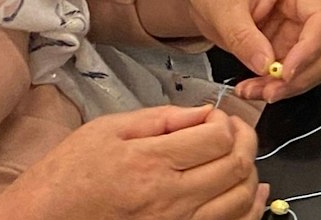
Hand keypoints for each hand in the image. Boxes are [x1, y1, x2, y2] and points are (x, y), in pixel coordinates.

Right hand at [0, 105, 263, 219]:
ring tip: (237, 157)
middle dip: (245, 140)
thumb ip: (161, 118)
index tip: (214, 117)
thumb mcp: (107, 129)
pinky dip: (248, 209)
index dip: (226, 121)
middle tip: (233, 131)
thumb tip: (202, 112)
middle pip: (236, 166)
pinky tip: (251, 193)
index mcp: (151, 163)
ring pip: (240, 199)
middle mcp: (168, 199)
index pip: (218, 137)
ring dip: (249, 173)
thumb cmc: (68, 174)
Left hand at [139, 0, 320, 102]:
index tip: (287, 73)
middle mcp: (307, 6)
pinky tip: (252, 88)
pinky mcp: (284, 48)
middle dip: (303, 73)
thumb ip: (244, 36)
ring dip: (288, 85)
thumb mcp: (224, 4)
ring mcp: (298, 29)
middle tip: (272, 90)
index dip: (310, 48)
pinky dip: (274, 87)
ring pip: (313, 65)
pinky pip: (291, 74)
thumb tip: (264, 65)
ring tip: (255, 91)